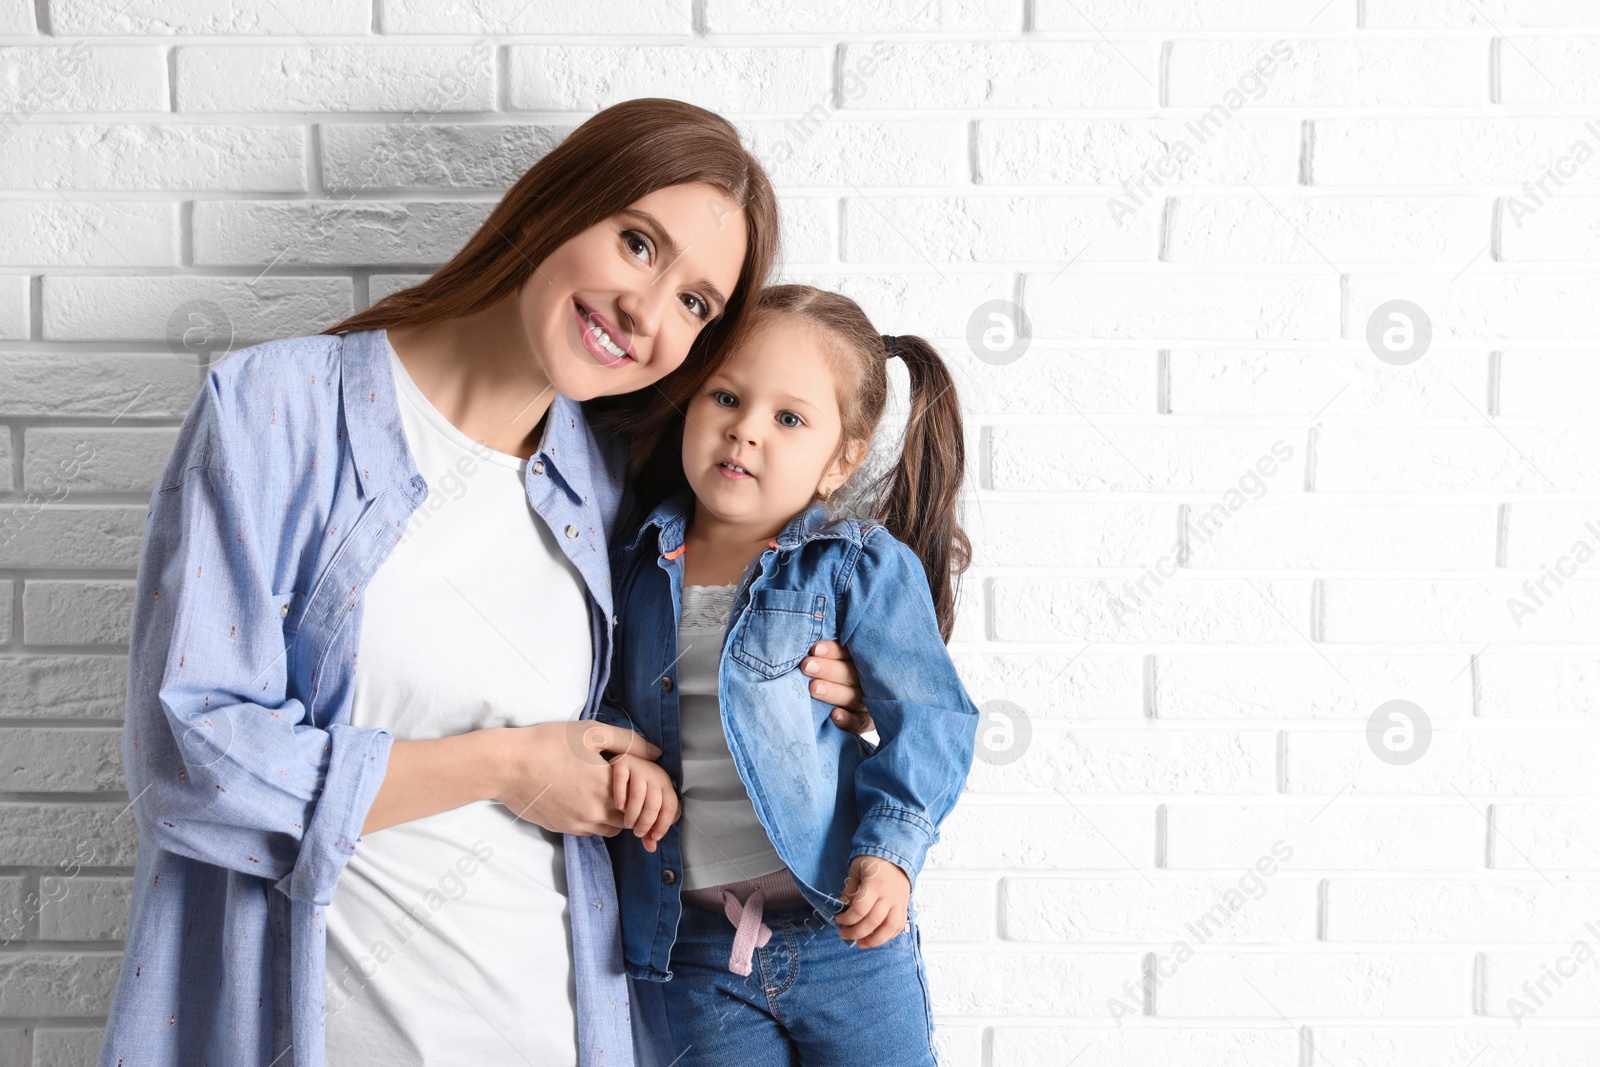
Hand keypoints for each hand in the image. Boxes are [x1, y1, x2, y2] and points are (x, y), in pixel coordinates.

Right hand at [488, 721, 661, 837]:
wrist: (506, 765)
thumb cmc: (548, 743)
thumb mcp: (591, 732)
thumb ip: (628, 742)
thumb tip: (656, 753)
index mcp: (605, 785)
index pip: (643, 798)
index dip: (644, 788)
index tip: (637, 776)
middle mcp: (595, 810)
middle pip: (631, 818)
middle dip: (633, 805)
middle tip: (623, 786)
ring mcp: (578, 823)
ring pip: (612, 829)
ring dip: (615, 815)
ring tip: (604, 793)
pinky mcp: (563, 829)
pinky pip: (590, 832)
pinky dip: (594, 821)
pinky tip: (583, 800)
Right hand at [609, 752, 680, 852]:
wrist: (616, 758)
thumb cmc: (632, 787)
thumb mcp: (645, 802)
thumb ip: (648, 824)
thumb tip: (651, 847)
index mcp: (666, 783)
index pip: (672, 807)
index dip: (663, 825)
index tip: (653, 837)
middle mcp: (656, 773)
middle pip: (655, 804)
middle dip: (646, 823)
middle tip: (637, 832)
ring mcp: (639, 766)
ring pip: (639, 796)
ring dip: (633, 814)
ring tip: (627, 823)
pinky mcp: (622, 762)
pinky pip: (622, 782)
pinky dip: (621, 797)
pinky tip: (618, 806)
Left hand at [803, 640, 874, 734]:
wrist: (859, 712)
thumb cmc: (835, 676)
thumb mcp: (838, 662)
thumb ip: (826, 655)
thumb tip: (811, 647)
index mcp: (861, 661)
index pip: (849, 653)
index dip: (833, 650)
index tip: (815, 649)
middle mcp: (867, 681)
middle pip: (850, 674)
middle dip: (828, 669)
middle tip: (807, 666)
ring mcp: (869, 702)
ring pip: (854, 697)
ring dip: (834, 692)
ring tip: (813, 688)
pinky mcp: (867, 722)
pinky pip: (860, 722)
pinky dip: (849, 720)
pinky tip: (835, 715)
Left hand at [835, 854, 910, 947]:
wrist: (895, 854)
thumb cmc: (872, 861)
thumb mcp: (855, 870)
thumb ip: (849, 891)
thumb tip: (840, 910)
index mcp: (875, 884)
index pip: (860, 909)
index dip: (847, 919)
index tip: (838, 920)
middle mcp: (889, 895)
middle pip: (874, 921)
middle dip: (856, 932)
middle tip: (843, 935)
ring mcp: (899, 902)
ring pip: (890, 928)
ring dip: (874, 940)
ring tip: (861, 944)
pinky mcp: (904, 906)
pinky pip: (899, 926)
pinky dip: (888, 936)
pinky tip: (876, 939)